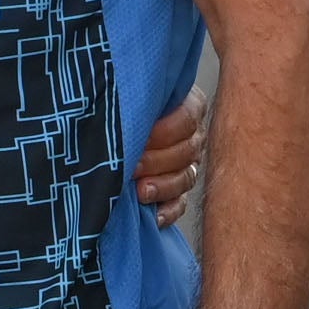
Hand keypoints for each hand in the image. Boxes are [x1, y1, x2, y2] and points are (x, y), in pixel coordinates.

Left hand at [133, 86, 206, 226]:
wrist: (116, 121)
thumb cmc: (125, 101)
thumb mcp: (133, 92)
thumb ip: (136, 98)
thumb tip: (121, 105)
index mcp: (189, 106)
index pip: (186, 119)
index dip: (163, 132)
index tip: (139, 138)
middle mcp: (193, 136)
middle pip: (186, 151)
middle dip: (157, 161)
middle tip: (133, 167)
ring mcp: (188, 165)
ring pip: (185, 179)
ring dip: (162, 187)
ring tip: (140, 192)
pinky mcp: (178, 191)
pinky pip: (180, 204)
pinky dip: (167, 212)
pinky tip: (153, 217)